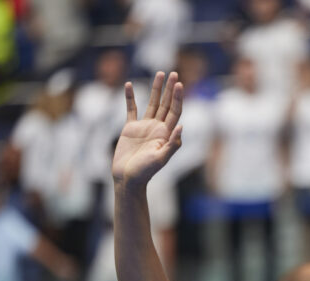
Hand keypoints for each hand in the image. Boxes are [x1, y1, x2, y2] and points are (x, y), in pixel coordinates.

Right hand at [112, 72, 183, 187]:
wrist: (128, 178)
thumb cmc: (145, 172)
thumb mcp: (161, 159)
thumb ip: (172, 144)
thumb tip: (181, 127)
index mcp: (166, 134)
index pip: (175, 111)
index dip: (177, 98)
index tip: (179, 84)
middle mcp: (157, 128)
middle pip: (166, 104)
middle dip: (170, 89)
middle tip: (173, 73)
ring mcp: (144, 127)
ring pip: (152, 103)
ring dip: (155, 89)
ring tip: (159, 73)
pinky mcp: (130, 128)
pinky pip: (131, 109)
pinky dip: (130, 97)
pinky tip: (129, 85)